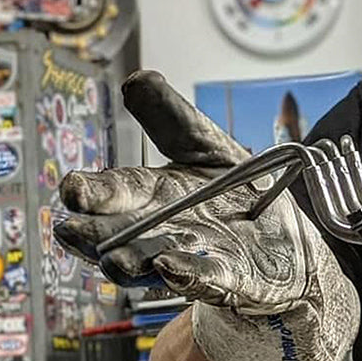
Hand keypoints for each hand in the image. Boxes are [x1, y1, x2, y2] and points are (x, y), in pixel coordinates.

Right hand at [56, 70, 308, 310]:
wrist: (289, 238)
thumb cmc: (240, 193)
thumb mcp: (208, 146)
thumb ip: (172, 118)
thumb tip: (137, 80)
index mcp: (153, 194)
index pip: (115, 190)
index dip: (92, 191)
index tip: (72, 189)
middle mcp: (163, 232)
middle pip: (120, 235)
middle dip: (96, 235)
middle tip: (72, 231)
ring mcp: (192, 258)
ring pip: (151, 265)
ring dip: (131, 262)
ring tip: (114, 258)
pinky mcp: (229, 280)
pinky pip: (206, 280)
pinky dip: (188, 275)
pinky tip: (171, 267)